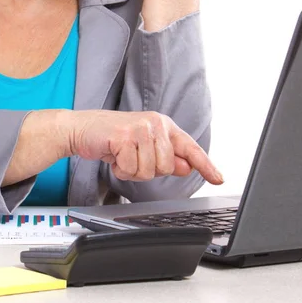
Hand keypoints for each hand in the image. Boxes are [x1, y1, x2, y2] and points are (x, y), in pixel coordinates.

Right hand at [68, 110, 222, 184]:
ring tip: (122, 156)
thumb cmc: (112, 138)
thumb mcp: (142, 147)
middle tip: (132, 158)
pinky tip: (114, 156)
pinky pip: (132, 169)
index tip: (218, 178)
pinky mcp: (125, 137)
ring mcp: (140, 128)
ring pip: (149, 171)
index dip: (205, 165)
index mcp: (163, 125)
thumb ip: (166, 156)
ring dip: (133, 171)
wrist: (83, 129)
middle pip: (167, 167)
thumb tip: (186, 166)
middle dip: (148, 170)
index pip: (190, 147)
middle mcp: (155, 124)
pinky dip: (121, 170)